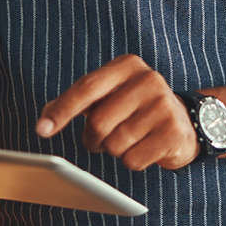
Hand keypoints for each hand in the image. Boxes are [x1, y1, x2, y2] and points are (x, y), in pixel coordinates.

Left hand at [36, 54, 199, 171]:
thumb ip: (77, 102)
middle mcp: (148, 79)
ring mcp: (163, 104)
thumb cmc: (134, 108)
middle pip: (99, 122)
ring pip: (115, 144)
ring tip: (127, 139)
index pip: (87, 87)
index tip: (42, 130)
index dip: (62, 110)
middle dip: (92, 139)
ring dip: (114, 150)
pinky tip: (143, 148)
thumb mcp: (109, 95)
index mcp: (127, 65)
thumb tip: (44, 120)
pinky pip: (133, 160)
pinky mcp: (173, 132)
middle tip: (99, 140)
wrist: (184, 121)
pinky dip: (131, 161)